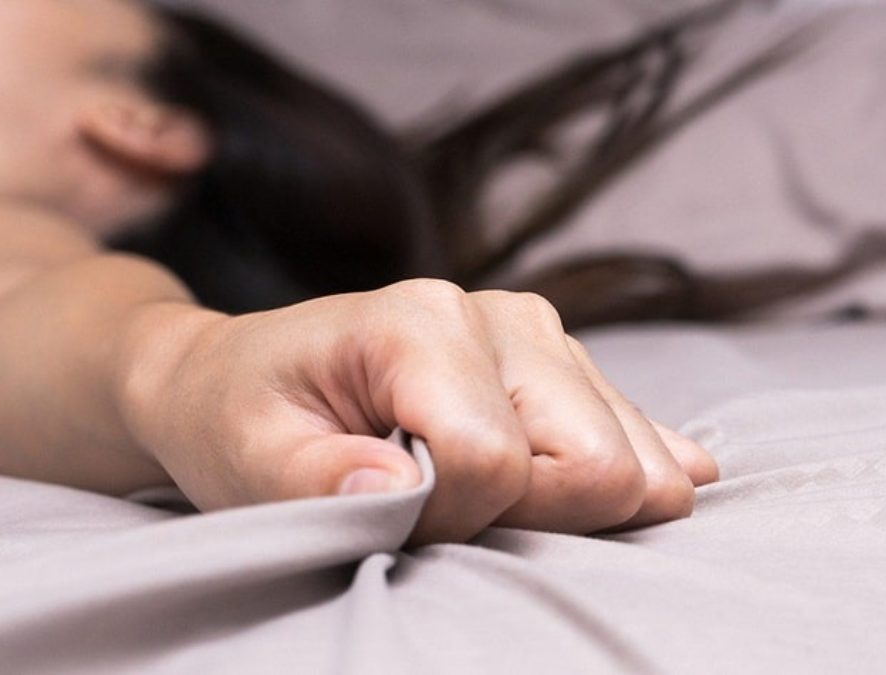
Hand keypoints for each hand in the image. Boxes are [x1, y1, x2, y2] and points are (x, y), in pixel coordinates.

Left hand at [119, 279, 717, 544]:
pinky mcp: (562, 363)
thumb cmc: (245, 418)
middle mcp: (501, 316)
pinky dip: (624, 483)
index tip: (389, 506)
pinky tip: (600, 501)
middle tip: (446, 509)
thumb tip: (395, 488)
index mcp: (422, 322)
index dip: (449, 518)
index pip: (497, 462)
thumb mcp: (247, 460)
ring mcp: (541, 337)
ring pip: (636, 458)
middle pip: (597, 460)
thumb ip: (314, 481)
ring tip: (480, 493)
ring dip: (564, 507)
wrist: (243, 375)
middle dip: (528, 519)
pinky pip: (642, 437)